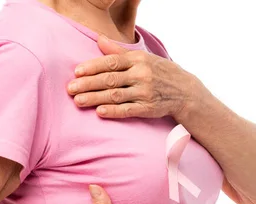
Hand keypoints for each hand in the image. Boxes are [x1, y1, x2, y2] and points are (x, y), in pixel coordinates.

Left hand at [67, 34, 199, 119]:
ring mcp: (145, 93)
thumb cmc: (159, 72)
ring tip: (78, 101)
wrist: (185, 91)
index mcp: (138, 60)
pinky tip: (99, 112)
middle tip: (70, 89)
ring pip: (115, 96)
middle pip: (110, 79)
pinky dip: (113, 111)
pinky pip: (127, 110)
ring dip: (95, 98)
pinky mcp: (148, 109)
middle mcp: (141, 75)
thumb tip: (98, 39)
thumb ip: (119, 51)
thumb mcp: (143, 58)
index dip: (93, 67)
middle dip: (88, 84)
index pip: (112, 62)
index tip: (77, 71)